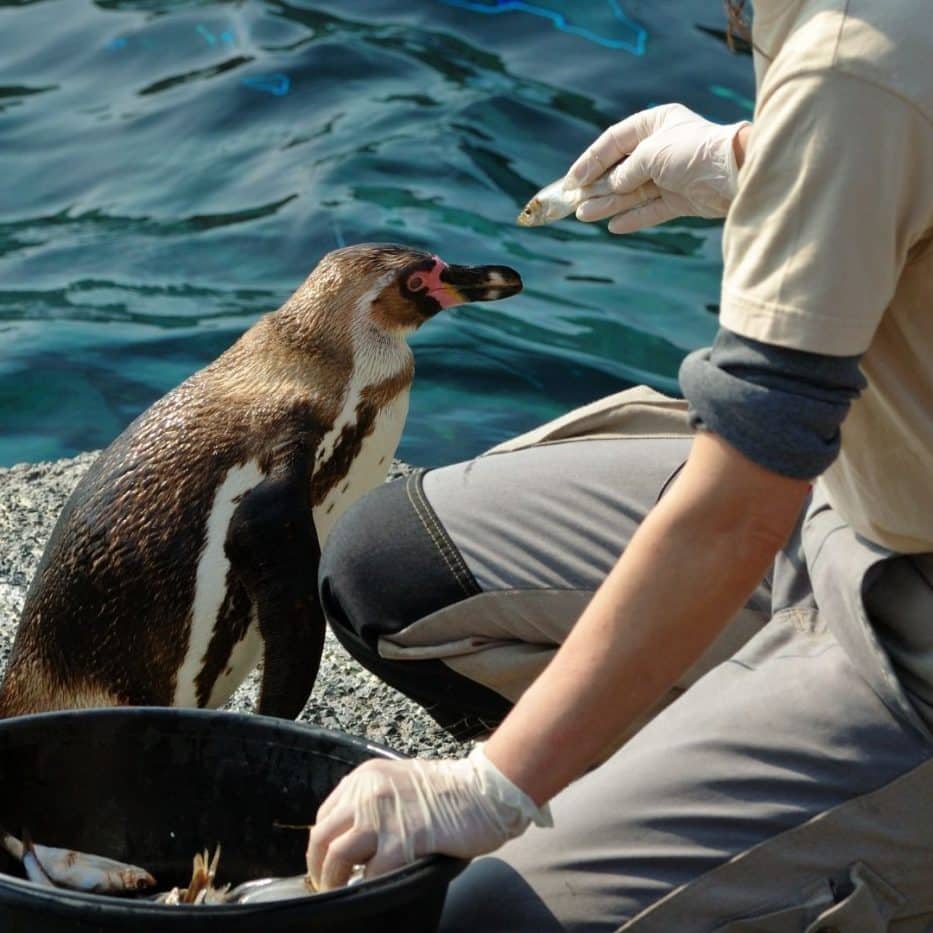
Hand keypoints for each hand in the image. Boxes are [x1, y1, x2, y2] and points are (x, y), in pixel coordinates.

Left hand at [306, 745, 551, 889]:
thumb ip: (374, 803)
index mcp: (365, 777)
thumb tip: (353, 840)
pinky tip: (376, 892)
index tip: (327, 864)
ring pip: (338, 856)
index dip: (323, 845)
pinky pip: (371, 874)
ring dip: (335, 881)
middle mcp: (367, 792)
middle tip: (328, 886)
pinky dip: (368, 888)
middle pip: (323, 836)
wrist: (484, 792)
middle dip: (320, 867)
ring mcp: (383, 816)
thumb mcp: (400, 784)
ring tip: (343, 894)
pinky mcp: (403, 840)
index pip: (326, 816)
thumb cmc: (449, 792)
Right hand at [566, 103, 749, 233]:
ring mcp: (672, 175)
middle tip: (574, 201)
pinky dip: (632, 217)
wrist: (734, 175)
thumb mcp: (650, 154)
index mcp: (656, 123)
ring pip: (632, 192)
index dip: (591, 160)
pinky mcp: (681, 199)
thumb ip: (625, 171)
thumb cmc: (692, 152)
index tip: (573, 180)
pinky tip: (614, 226)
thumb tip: (612, 186)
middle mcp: (662, 148)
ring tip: (584, 215)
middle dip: (597, 185)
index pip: (614, 141)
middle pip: (621, 169)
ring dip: (608, 203)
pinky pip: (650, 209)